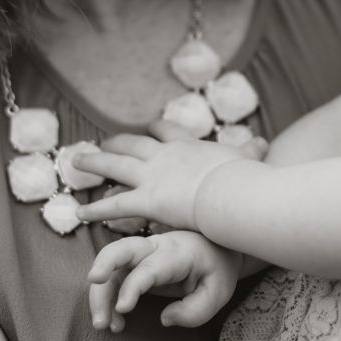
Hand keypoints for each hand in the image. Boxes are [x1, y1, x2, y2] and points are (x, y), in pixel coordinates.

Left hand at [73, 132, 248, 230]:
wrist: (232, 192)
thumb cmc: (242, 177)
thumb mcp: (247, 157)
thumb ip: (250, 151)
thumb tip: (263, 142)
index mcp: (187, 145)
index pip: (167, 132)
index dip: (156, 130)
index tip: (150, 128)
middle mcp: (164, 156)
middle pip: (133, 144)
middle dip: (117, 142)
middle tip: (104, 142)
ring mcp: (152, 177)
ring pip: (115, 165)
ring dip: (94, 162)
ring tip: (78, 161)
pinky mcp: (147, 201)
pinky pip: (115, 205)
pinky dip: (96, 209)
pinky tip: (80, 212)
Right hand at [88, 230, 240, 331]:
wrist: (217, 252)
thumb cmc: (216, 271)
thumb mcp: (219, 292)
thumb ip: (196, 310)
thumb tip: (165, 319)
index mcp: (177, 253)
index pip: (148, 268)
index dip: (132, 287)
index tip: (122, 308)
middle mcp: (154, 248)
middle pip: (120, 249)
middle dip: (103, 265)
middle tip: (94, 284)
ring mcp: (140, 255)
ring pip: (109, 266)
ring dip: (99, 294)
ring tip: (103, 325)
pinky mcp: (132, 265)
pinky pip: (111, 279)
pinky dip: (106, 299)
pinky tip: (114, 323)